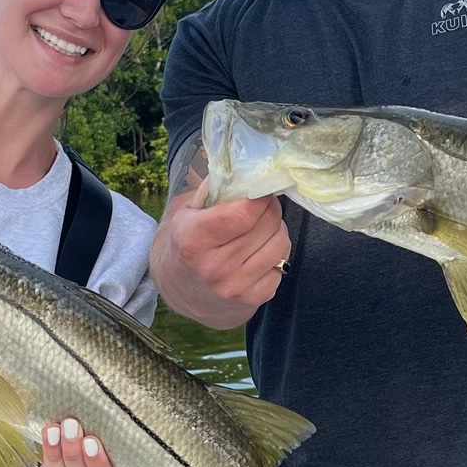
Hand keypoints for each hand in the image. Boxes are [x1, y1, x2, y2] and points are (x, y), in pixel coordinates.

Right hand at [151, 174, 290, 329]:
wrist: (183, 291)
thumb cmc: (189, 243)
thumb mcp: (188, 212)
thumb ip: (213, 188)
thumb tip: (244, 166)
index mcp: (194, 239)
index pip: (246, 211)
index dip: (260, 196)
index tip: (260, 191)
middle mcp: (214, 267)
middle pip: (268, 223)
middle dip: (270, 209)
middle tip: (261, 207)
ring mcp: (235, 286)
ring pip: (281, 242)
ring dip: (276, 230)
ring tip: (261, 229)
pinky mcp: (253, 299)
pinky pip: (283, 264)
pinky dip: (276, 254)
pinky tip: (259, 252)